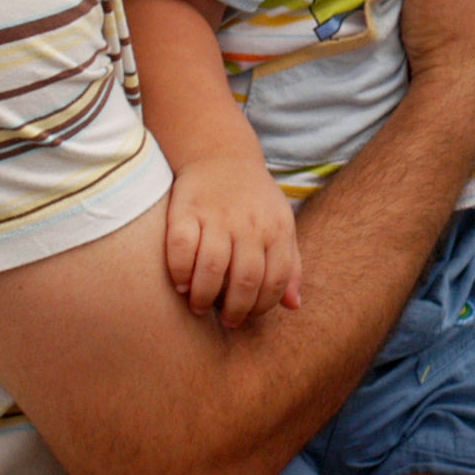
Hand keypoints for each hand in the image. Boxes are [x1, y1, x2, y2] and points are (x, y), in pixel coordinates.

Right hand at [161, 153, 302, 330]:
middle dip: (235, 310)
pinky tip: (180, 284)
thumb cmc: (255, 201)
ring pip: (213, 267)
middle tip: (226, 319)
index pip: (275, 281)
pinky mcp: (186, 210)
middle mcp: (249, 223)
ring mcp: (217, 216)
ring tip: (200, 305)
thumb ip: (290, 265)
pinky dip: (180, 271)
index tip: (248, 316)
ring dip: (205, 296)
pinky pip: (181, 248)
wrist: (221, 154)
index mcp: (276, 229)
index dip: (262, 307)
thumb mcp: (281, 225)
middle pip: (245, 279)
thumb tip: (294, 306)